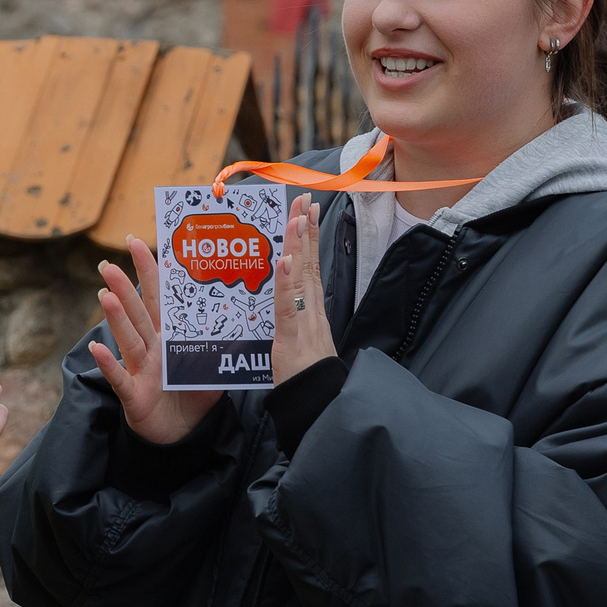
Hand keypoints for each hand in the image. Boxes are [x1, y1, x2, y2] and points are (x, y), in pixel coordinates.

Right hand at [87, 237, 222, 445]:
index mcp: (169, 337)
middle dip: (124, 288)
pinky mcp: (134, 395)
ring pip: (128, 339)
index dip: (150, 272)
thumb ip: (224, 344)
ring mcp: (140, 370)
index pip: (160, 299)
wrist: (183, 434)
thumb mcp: (214, 368)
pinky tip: (97, 347)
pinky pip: (120, 377)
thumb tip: (246, 317)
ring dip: (117, 318)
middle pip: (138, 313)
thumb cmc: (194, 397)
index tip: (140, 243)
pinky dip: (108, 364)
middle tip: (109, 263)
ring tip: (106, 295)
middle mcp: (151, 349)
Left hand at [271, 197, 337, 385]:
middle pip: (308, 263)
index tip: (306, 211)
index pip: (308, 268)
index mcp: (311, 312)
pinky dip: (288, 282)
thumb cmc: (306, 381)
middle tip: (305, 198)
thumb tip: (290, 306)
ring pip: (301, 278)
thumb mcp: (298, 345)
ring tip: (298, 215)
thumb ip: (294, 323)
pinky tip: (287, 260)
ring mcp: (304, 323)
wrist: (319, 407)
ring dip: (299, 245)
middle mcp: (311, 312)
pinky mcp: (293, 339)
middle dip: (306, 229)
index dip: (307, 239)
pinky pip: (289, 307)